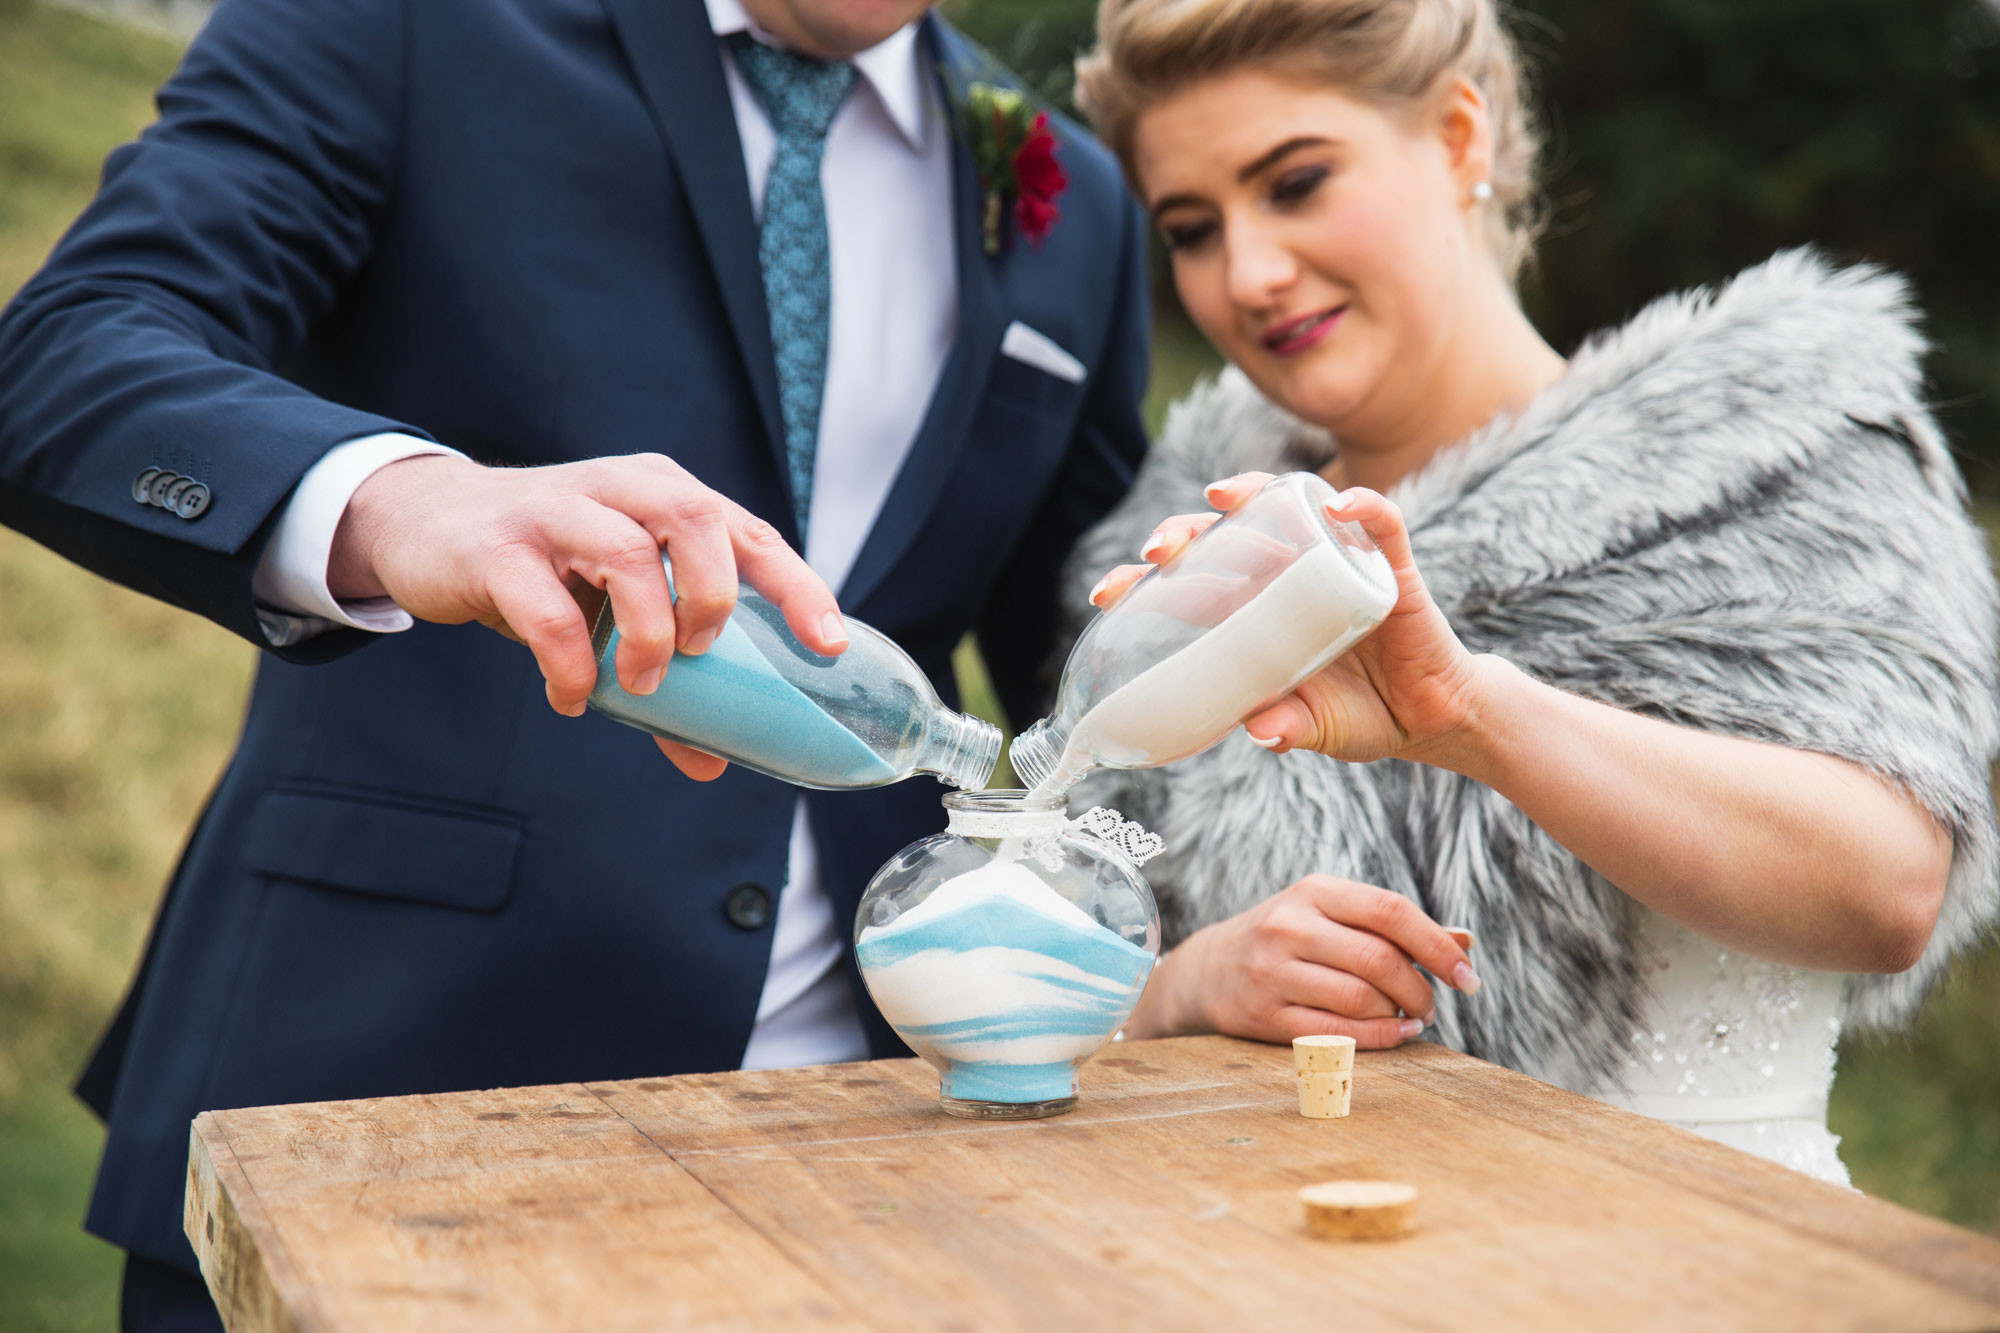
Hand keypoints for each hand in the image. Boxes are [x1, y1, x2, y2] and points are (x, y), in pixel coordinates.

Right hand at [329, 453, 846, 778]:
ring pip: (625, 553)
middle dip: (714, 597)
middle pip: (694, 519)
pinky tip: (573, 695)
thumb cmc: (545, 567)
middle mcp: (618, 489)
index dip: (798, 587)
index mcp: (663, 494)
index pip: (749, 532)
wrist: (425, 525)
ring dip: (647, 632)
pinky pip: (547, 608)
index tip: (830, 645)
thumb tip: (713, 762)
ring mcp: (554, 511)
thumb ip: (664, 675)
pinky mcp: (497, 548)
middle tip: (700, 656)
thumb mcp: (611, 607)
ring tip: (640, 684)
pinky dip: (572, 663)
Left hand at [1089, 472, 1486, 766]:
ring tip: (1223, 498)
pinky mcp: (1390, 567)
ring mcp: (1336, 565)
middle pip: (1225, 536)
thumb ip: (1288, 728)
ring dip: (1254, 493)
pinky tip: (1336, 507)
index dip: (1144, 583)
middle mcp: (1287, 579)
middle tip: (1156, 549)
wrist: (1430, 719)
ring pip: (1289, 508)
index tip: (1104, 595)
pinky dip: (1361, 507)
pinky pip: (1380, 524)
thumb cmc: (1361, 716)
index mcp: (1254, 614)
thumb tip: (1258, 731)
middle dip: (1184, 532)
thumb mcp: (1314, 728)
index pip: (1189, 582)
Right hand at [1125, 875, 1479, 1046]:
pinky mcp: (1263, 1014)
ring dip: (1397, 1015)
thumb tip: (1464, 942)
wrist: (1210, 969)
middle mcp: (1290, 926)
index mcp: (1315, 892)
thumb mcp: (1332, 916)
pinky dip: (1376, 1038)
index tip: (1468, 977)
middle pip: (1379, 960)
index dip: (1437, 945)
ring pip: (1359, 999)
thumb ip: (1394, 927)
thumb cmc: (1290, 941)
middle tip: (1431, 1005)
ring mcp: (1273, 971)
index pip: (1390, 911)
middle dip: (1420, 990)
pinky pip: (1335, 1034)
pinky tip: (1392, 1034)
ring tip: (1406, 1017)